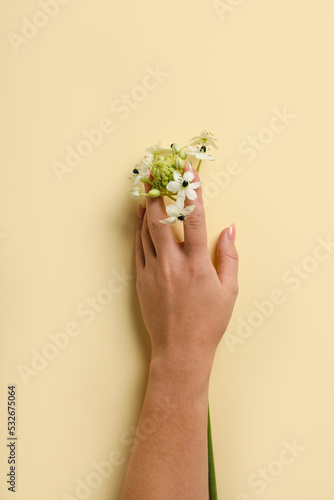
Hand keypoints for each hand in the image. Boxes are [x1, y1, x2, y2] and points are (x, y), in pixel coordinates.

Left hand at [135, 162, 238, 373]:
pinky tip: (140, 217)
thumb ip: (229, 256)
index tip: (187, 171)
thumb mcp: (229, 290)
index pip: (193, 218)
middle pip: (160, 218)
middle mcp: (172, 264)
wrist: (180, 350)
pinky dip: (139, 229)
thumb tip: (229, 228)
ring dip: (146, 206)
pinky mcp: (141, 280)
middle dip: (157, 191)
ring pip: (145, 231)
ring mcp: (153, 271)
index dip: (191, 191)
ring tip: (145, 187)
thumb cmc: (209, 322)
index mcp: (197, 264)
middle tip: (155, 171)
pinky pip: (137, 248)